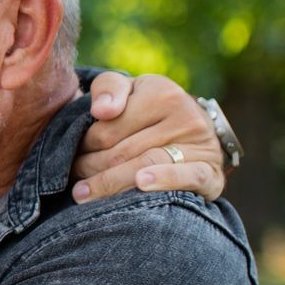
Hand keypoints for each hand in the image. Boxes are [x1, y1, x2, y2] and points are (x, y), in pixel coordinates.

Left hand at [70, 72, 227, 203]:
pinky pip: (187, 177)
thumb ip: (108, 89)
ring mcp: (201, 144)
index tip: (73, 154)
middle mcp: (185, 115)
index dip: (84, 145)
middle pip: (122, 151)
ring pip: (145, 165)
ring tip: (83, 194)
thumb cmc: (149, 109)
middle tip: (74, 179)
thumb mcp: (129, 90)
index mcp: (161, 93)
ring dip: (110, 183)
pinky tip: (141, 184)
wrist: (195, 130)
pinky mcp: (211, 172)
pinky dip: (163, 180)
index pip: (108, 128)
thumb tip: (102, 110)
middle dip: (91, 167)